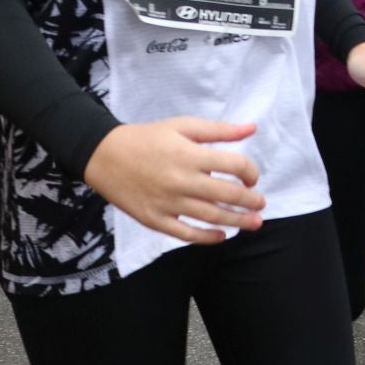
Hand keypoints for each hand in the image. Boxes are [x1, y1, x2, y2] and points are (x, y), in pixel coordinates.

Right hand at [83, 117, 264, 244]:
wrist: (103, 155)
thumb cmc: (147, 138)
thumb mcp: (182, 126)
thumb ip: (219, 130)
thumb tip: (252, 129)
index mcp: (190, 154)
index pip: (234, 165)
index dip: (250, 171)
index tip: (252, 177)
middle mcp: (181, 180)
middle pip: (227, 195)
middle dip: (251, 201)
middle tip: (261, 203)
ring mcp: (168, 203)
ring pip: (211, 217)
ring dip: (238, 221)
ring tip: (254, 223)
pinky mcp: (154, 219)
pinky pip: (185, 234)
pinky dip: (207, 238)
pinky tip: (222, 236)